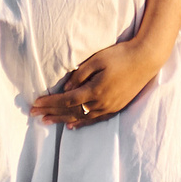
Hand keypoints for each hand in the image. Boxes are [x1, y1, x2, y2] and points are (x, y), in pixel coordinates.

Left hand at [29, 38, 163, 129]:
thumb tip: (66, 89)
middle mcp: (101, 103)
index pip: (66, 100)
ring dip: (63, 120)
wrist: (146, 59)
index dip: (49, 103)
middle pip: (71, 112)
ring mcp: (109, 108)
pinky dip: (82, 123)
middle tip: (34, 115)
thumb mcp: (97, 60)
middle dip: (51, 113)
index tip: (35, 104)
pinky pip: (95, 120)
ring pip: (82, 118)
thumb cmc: (120, 55)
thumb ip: (80, 75)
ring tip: (47, 122)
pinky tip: (72, 126)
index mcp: (95, 91)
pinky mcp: (116, 108)